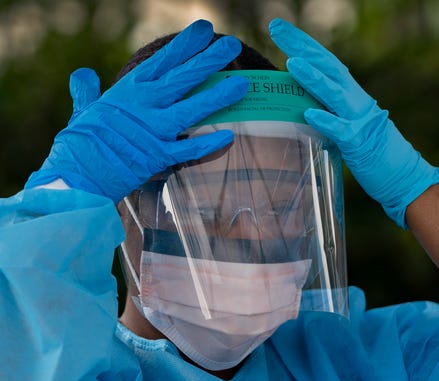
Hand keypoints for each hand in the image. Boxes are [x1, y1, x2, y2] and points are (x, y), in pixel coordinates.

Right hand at [25, 20, 248, 202]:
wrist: (77, 174)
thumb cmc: (80, 143)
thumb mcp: (83, 110)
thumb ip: (86, 91)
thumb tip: (83, 75)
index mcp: (129, 90)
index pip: (162, 61)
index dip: (185, 45)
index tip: (204, 30)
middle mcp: (145, 105)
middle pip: (183, 79)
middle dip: (209, 61)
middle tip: (232, 46)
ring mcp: (154, 131)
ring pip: (192, 110)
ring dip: (217, 97)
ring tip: (242, 85)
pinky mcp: (158, 157)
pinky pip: (189, 149)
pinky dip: (208, 144)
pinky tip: (229, 136)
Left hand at [269, 18, 438, 227]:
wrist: (404, 177)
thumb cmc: (373, 155)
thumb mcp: (349, 128)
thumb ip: (331, 114)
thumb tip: (302, 108)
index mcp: (352, 98)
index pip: (326, 65)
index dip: (304, 46)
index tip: (280, 31)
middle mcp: (357, 102)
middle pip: (329, 67)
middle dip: (302, 46)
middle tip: (276, 28)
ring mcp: (360, 121)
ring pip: (335, 93)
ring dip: (313, 78)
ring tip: (291, 63)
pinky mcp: (360, 144)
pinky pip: (341, 130)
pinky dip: (326, 120)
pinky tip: (308, 112)